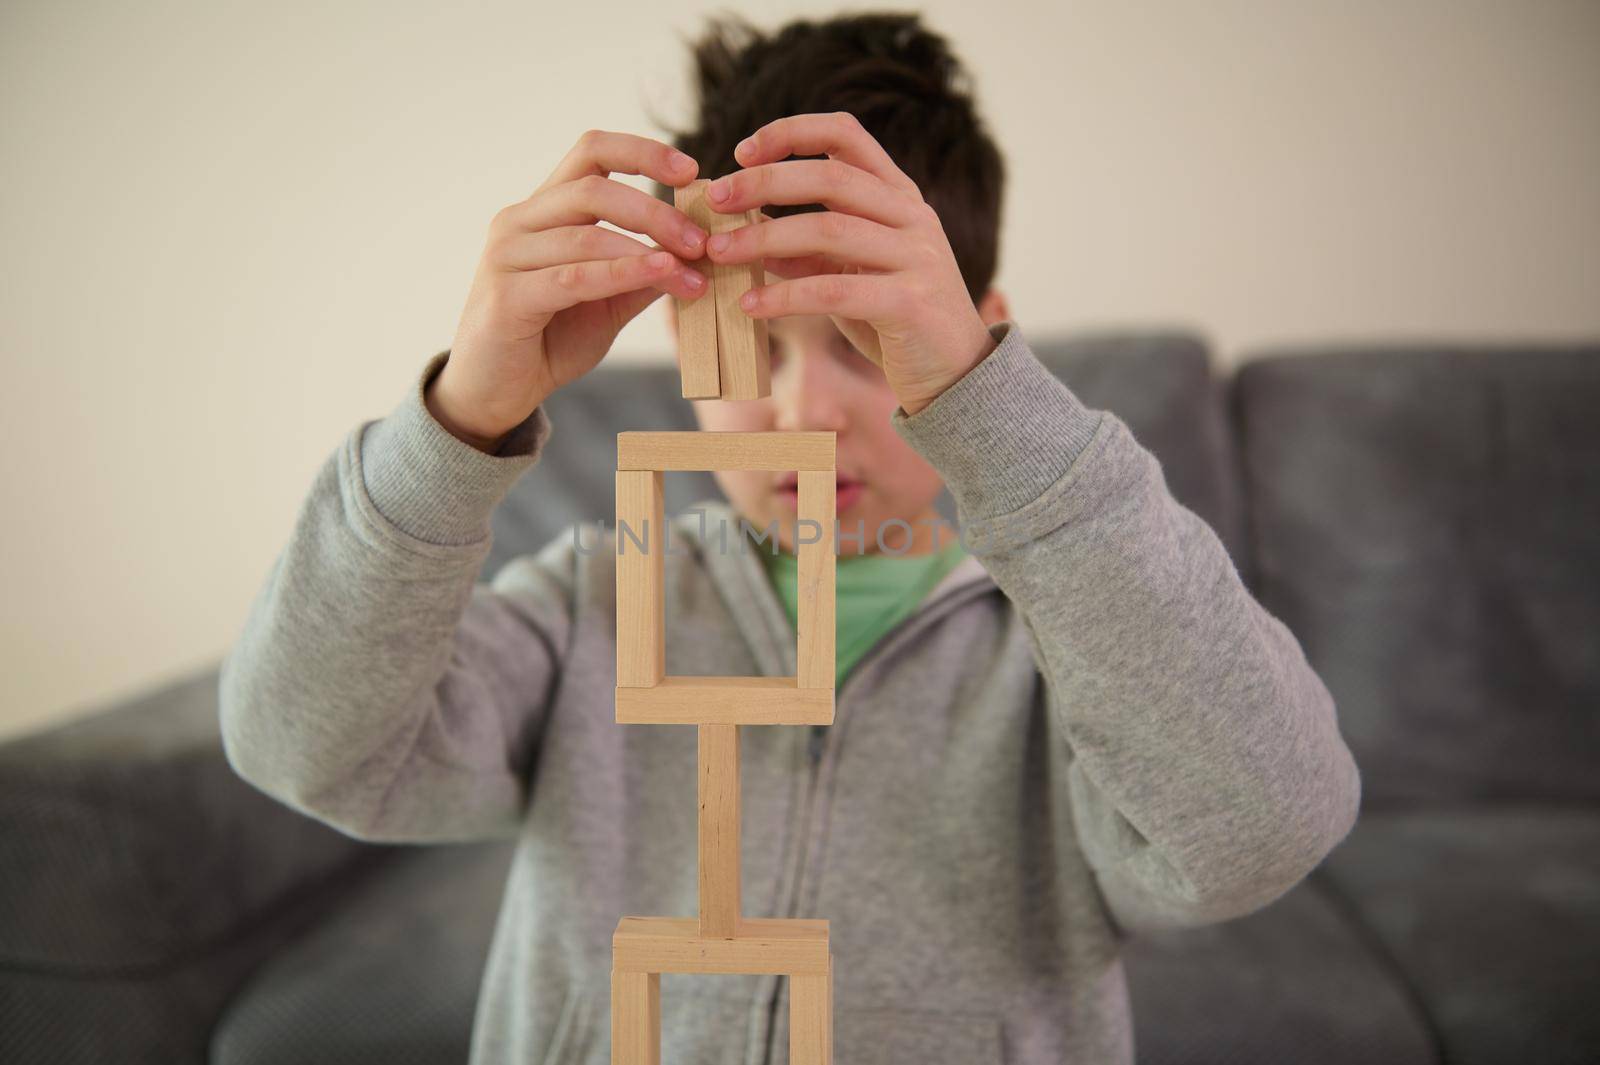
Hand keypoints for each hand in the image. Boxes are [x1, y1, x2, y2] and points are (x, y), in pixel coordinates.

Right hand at [430, 131, 710, 450]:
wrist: (496, 391)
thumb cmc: (550, 340)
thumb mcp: (609, 301)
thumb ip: (644, 272)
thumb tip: (699, 250)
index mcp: (544, 209)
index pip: (591, 151)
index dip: (642, 151)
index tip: (691, 170)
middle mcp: (519, 221)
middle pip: (594, 189)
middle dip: (656, 211)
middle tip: (701, 241)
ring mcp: (507, 256)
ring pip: (586, 235)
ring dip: (648, 250)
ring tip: (693, 272)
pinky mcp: (506, 296)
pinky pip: (573, 277)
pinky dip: (621, 274)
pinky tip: (659, 275)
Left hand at [700, 111, 996, 414]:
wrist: (955, 374)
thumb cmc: (895, 321)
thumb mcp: (849, 275)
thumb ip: (807, 252)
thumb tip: (746, 232)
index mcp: (898, 196)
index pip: (845, 135)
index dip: (791, 133)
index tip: (741, 152)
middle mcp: (912, 216)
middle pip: (830, 176)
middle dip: (763, 182)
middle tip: (714, 199)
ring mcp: (917, 256)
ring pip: (829, 230)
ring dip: (763, 239)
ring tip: (719, 252)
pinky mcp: (910, 302)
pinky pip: (835, 290)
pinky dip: (785, 295)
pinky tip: (750, 304)